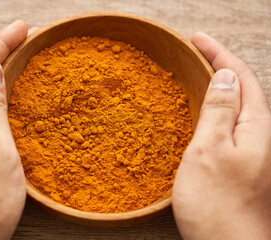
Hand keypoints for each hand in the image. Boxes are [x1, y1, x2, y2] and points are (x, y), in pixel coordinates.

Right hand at [173, 32, 270, 238]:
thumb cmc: (217, 205)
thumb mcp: (210, 151)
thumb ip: (218, 112)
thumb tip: (224, 77)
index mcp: (254, 126)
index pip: (239, 75)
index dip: (218, 53)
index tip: (196, 38)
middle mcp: (257, 135)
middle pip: (242, 87)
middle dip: (220, 63)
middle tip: (197, 51)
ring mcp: (249, 149)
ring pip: (235, 105)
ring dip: (217, 84)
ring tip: (197, 73)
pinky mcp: (237, 162)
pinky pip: (228, 123)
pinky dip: (214, 107)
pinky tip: (201, 112)